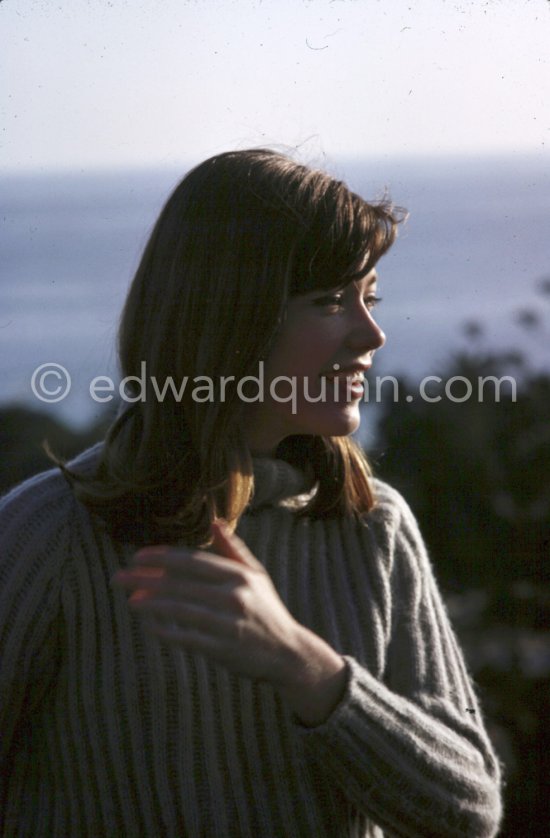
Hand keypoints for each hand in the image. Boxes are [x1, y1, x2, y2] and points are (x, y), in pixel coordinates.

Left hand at [112, 521, 347, 723]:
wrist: (288, 653)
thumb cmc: (266, 610)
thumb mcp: (256, 575)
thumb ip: (233, 550)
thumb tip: (214, 522)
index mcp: (239, 575)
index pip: (193, 561)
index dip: (163, 558)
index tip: (137, 557)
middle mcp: (234, 596)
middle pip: (181, 583)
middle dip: (145, 579)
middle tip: (118, 578)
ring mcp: (228, 623)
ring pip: (180, 609)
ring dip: (151, 604)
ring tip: (130, 601)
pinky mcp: (223, 649)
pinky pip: (187, 638)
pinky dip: (166, 632)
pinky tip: (150, 626)